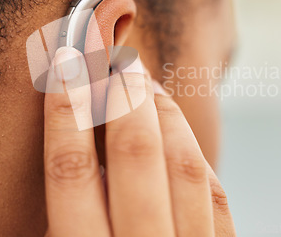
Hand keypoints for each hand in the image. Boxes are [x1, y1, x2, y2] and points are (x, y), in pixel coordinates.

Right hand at [43, 46, 235, 236]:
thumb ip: (67, 220)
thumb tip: (78, 143)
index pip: (71, 172)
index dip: (66, 110)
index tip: (65, 63)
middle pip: (136, 154)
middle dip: (125, 96)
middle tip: (121, 60)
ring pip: (184, 165)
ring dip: (165, 114)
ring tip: (149, 85)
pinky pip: (215, 195)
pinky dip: (193, 154)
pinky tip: (178, 133)